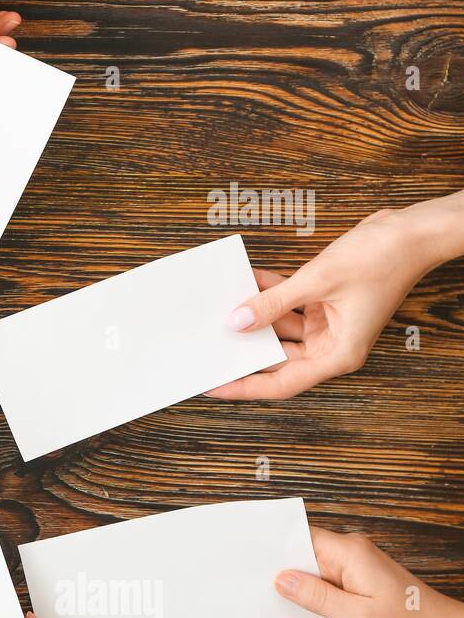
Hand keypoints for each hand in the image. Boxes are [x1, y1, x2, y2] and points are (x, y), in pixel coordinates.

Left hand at [209, 191, 463, 399]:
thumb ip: (272, 303)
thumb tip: (236, 321)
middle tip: (206, 347)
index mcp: (338, 354)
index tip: (213, 386)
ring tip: (217, 311)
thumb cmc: (381, 259)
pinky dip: (269, 292)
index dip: (244, 387)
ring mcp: (329, 324)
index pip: (282, 383)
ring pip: (280, 328)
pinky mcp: (326, 302)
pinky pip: (288, 303)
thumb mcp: (316, 281)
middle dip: (243, 350)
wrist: (412, 230)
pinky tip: (244, 281)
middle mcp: (333, 345)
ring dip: (253, 315)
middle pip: (278, 358)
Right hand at [234, 527, 463, 617]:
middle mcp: (346, 558)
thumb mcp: (358, 616)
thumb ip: (315, 596)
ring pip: (305, 597)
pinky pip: (324, 608)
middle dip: (269, 606)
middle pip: (294, 575)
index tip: (238, 567)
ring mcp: (350, 576)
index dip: (264, 553)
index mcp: (347, 553)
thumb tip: (280, 579)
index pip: (294, 540)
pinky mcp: (355, 593)